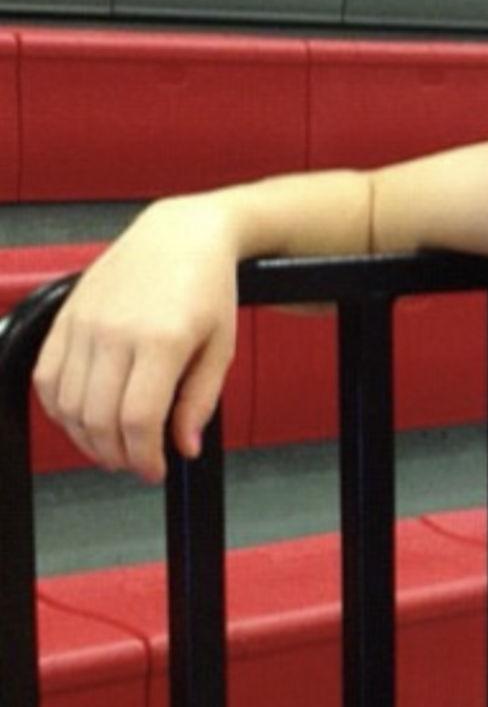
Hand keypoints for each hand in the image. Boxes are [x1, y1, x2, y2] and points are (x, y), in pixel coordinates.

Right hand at [33, 197, 239, 483]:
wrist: (180, 236)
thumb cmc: (207, 286)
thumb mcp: (222, 347)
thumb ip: (200, 401)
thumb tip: (183, 446)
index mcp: (162, 339)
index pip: (139, 420)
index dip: (144, 457)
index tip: (154, 470)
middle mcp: (115, 330)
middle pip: (99, 418)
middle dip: (117, 454)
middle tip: (135, 463)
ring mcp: (84, 323)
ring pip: (67, 405)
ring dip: (86, 438)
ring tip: (112, 446)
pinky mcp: (64, 317)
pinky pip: (46, 378)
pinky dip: (59, 409)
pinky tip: (83, 418)